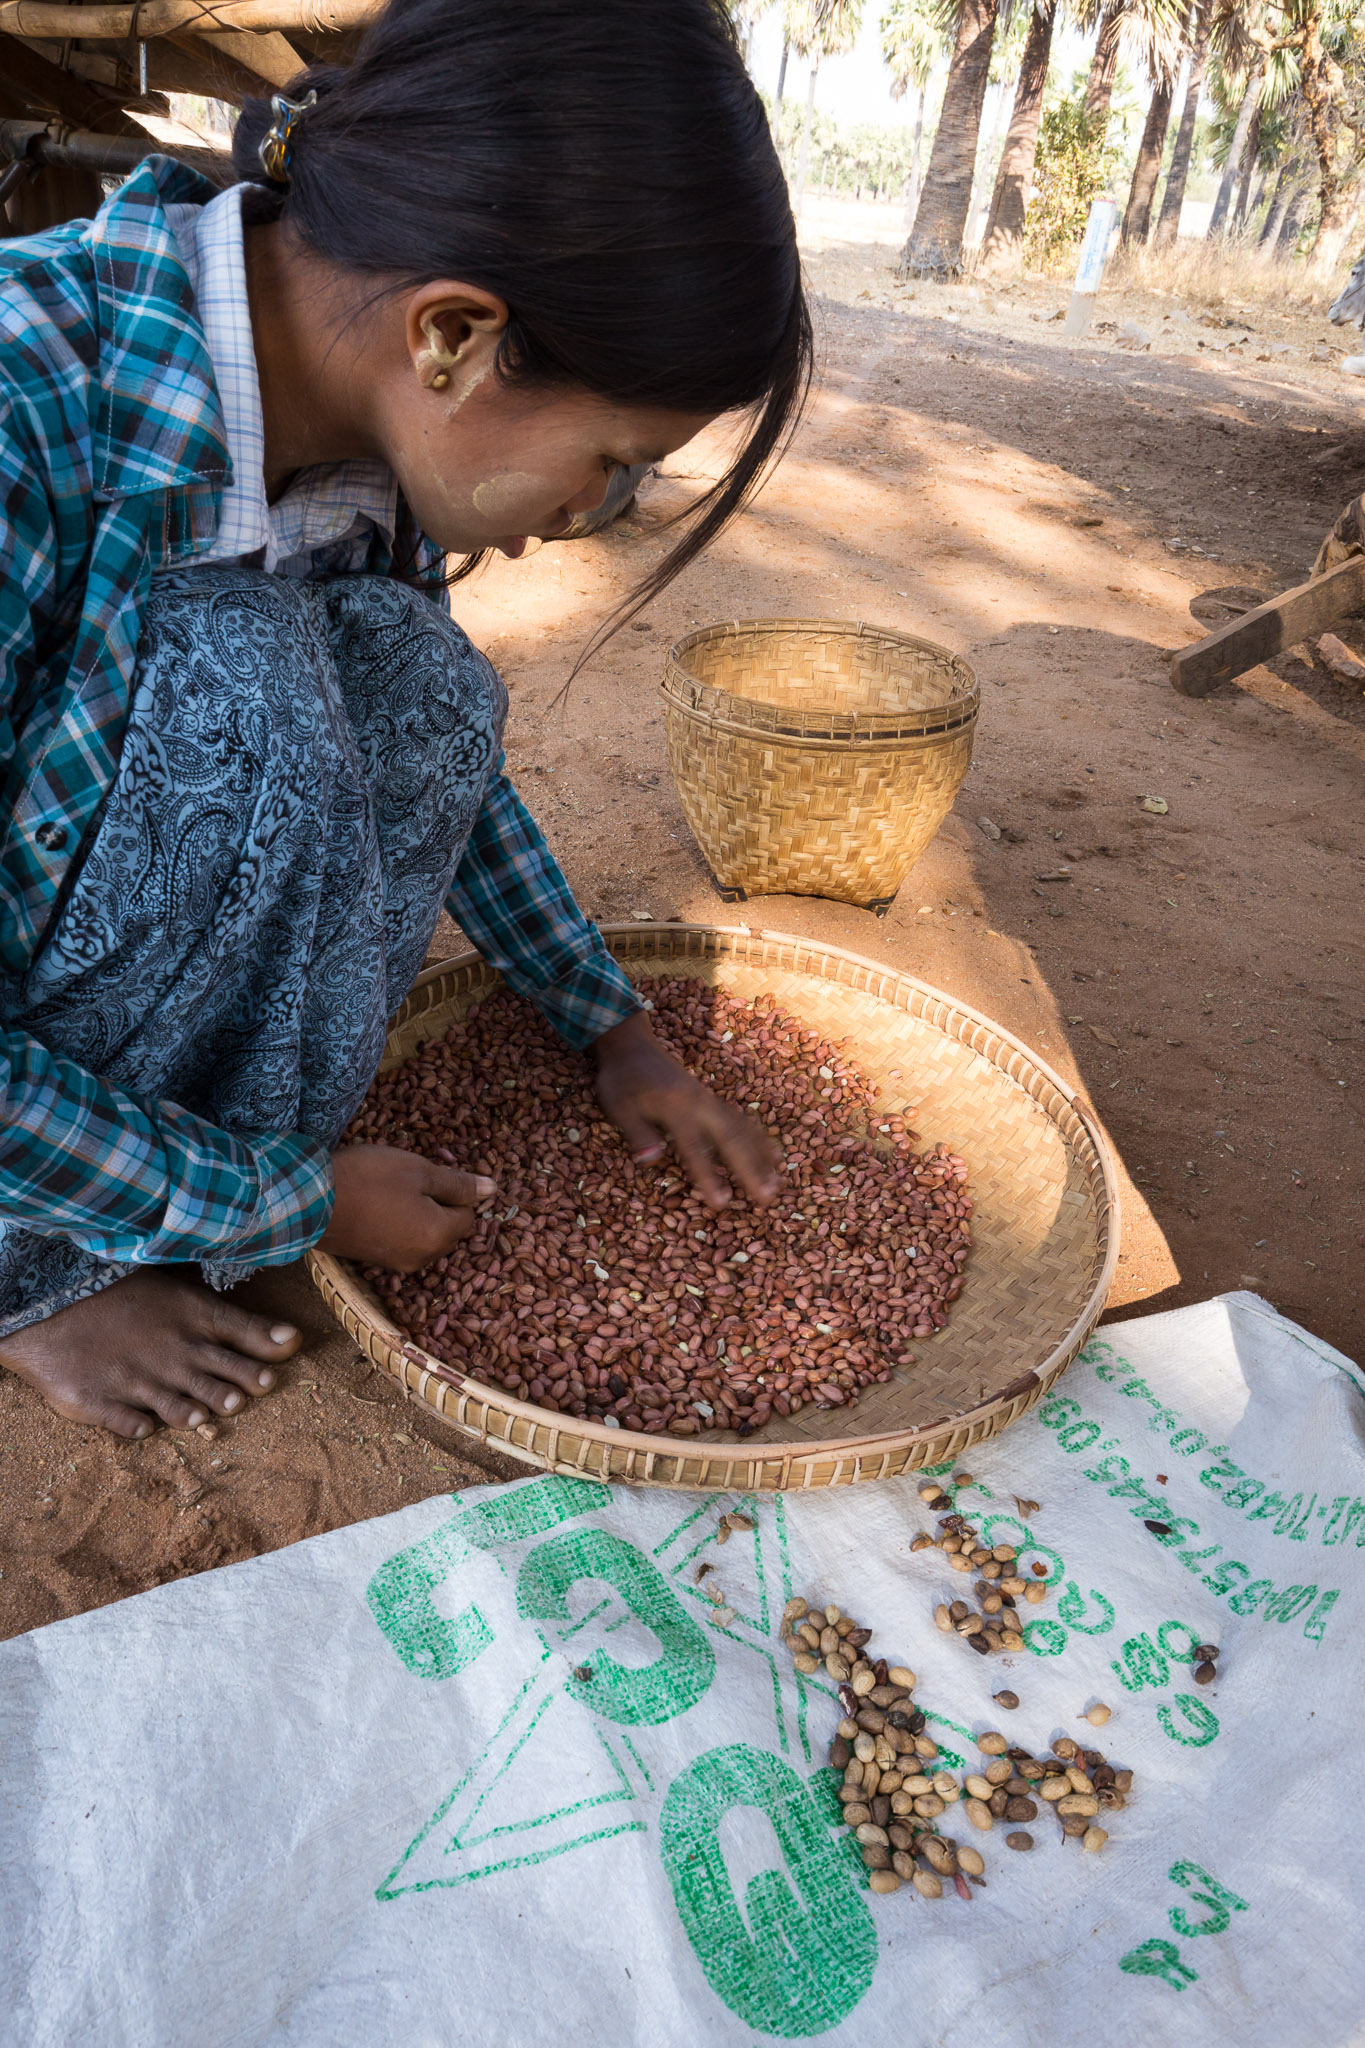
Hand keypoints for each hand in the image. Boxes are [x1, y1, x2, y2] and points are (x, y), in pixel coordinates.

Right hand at [320, 1145, 494, 1268]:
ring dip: (416, 1211)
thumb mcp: (419, 1171)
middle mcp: (422, 1258)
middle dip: (438, 1203)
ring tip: (391, 1187)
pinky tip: (377, 1202)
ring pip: (423, 1233)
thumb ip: (458, 1183)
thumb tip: (493, 1191)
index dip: (456, 1189)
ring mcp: (396, 1262)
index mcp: (439, 1236)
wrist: (307, 1202)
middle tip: (411, 1176)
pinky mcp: (374, 1260)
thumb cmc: (369, 1179)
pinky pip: (400, 1239)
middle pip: (447, 1228)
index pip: (468, 1214)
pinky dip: (397, 1222)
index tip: (432, 1169)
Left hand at [593, 1010, 778, 1210]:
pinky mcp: (711, 1100)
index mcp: (676, 1108)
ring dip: (762, 1157)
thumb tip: (651, 1161)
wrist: (631, 1044)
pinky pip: (741, 1121)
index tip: (723, 1203)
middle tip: (768, 1197)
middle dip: (752, 1169)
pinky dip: (759, 1139)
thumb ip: (637, 1133)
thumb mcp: (618, 1106)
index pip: (695, 1148)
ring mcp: (709, 1100)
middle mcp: (700, 1104)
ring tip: (779, 1182)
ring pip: (743, 1130)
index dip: (709, 1177)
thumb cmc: (621, 1079)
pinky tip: (773, 1154)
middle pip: (732, 1139)